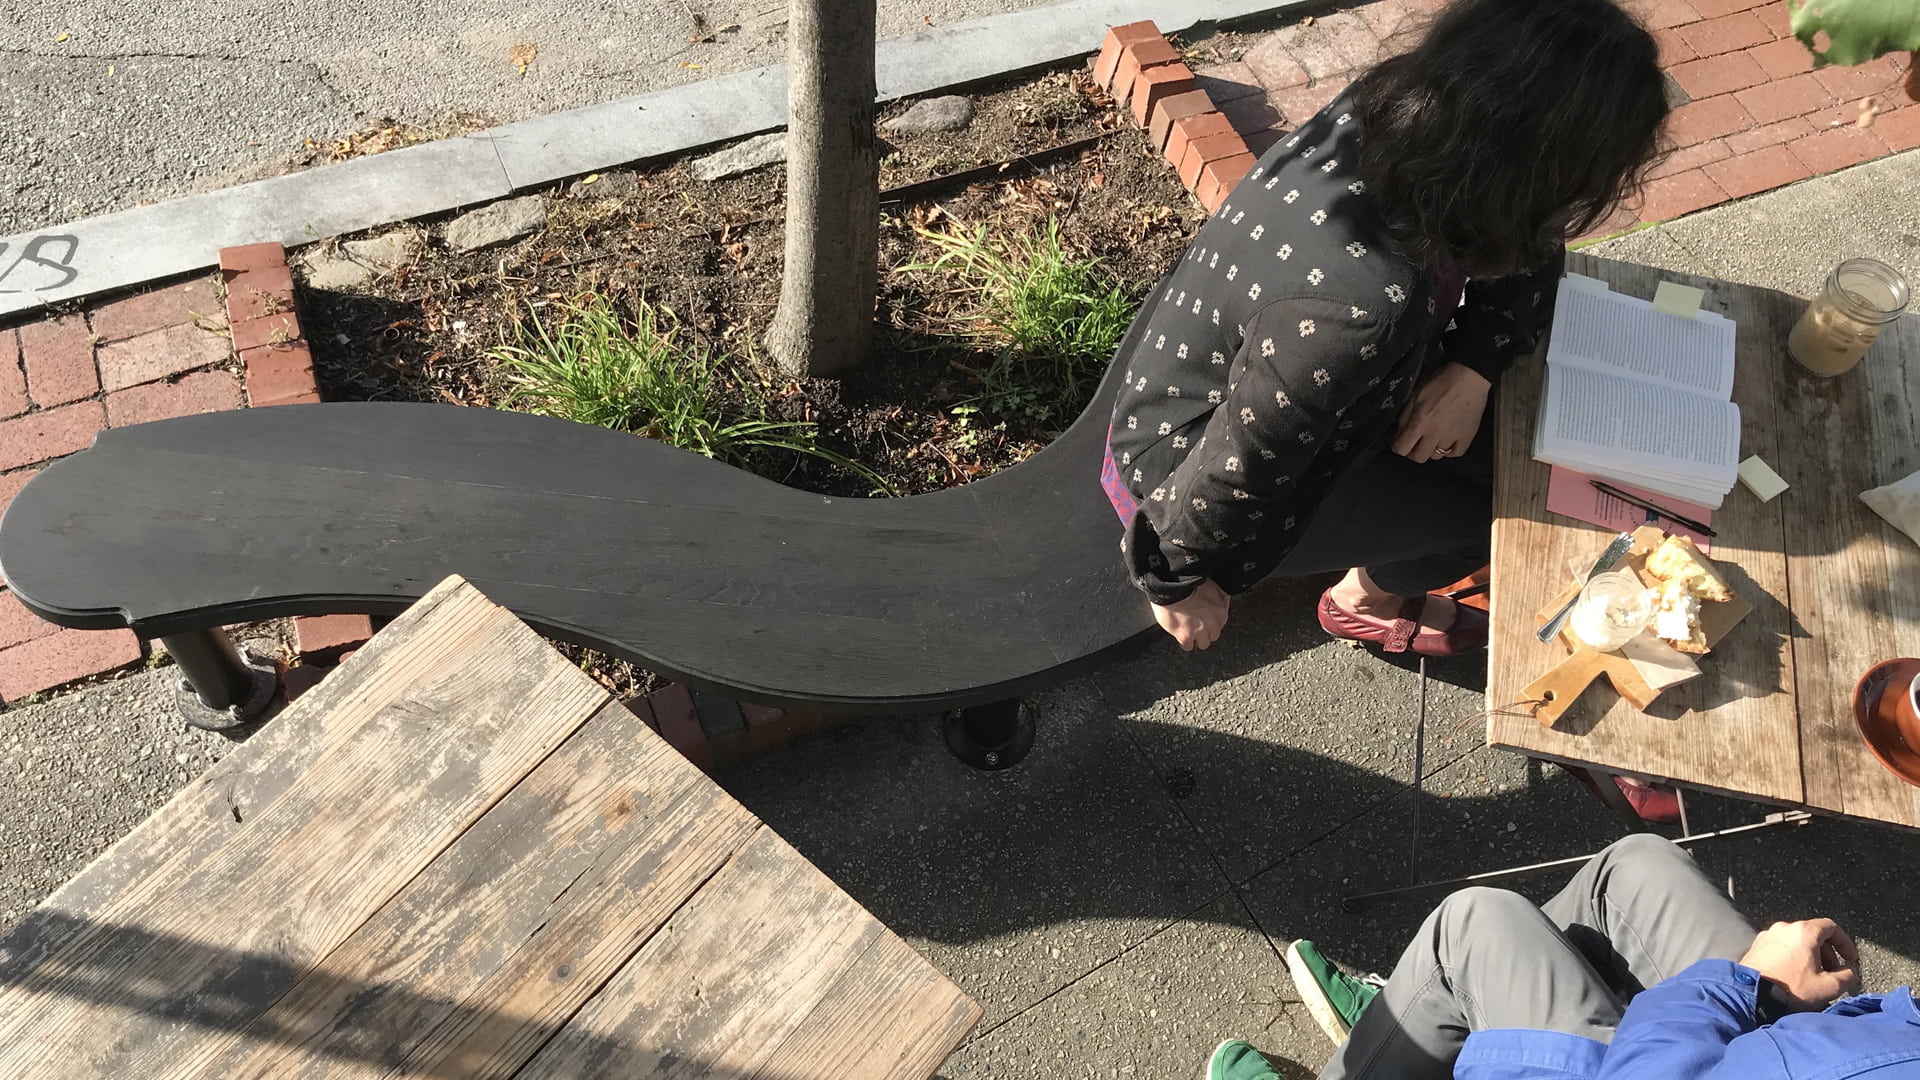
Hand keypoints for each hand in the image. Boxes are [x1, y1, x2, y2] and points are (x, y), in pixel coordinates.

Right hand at [1152, 580, 1230, 650]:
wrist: (1172, 587)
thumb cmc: (1190, 583)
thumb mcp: (1213, 585)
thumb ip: (1221, 596)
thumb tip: (1225, 600)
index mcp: (1221, 612)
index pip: (1221, 624)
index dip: (1212, 622)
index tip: (1206, 620)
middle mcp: (1212, 624)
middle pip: (1213, 636)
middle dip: (1206, 631)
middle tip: (1197, 625)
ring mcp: (1199, 632)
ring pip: (1203, 644)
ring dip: (1197, 638)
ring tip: (1189, 631)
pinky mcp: (1185, 637)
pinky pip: (1188, 646)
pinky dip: (1184, 641)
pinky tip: (1181, 634)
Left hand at [1393, 362, 1490, 462]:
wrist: (1469, 377)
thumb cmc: (1441, 381)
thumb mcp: (1415, 394)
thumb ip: (1404, 415)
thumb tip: (1398, 431)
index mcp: (1419, 423)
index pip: (1401, 449)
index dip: (1398, 447)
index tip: (1399, 442)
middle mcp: (1435, 434)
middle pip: (1419, 458)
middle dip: (1413, 452)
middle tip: (1415, 442)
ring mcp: (1452, 437)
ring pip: (1437, 456)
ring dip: (1432, 449)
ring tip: (1433, 438)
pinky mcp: (1467, 437)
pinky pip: (1456, 453)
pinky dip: (1450, 450)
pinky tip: (1448, 441)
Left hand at [1739, 919, 1861, 1010]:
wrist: (1752, 996)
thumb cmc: (1790, 989)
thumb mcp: (1829, 987)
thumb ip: (1847, 977)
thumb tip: (1848, 973)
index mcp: (1803, 932)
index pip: (1831, 927)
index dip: (1845, 943)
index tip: (1850, 958)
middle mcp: (1784, 928)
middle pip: (1813, 934)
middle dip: (1827, 953)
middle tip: (1832, 972)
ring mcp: (1767, 936)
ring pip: (1796, 941)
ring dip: (1810, 956)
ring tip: (1813, 977)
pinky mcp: (1755, 947)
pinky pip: (1780, 947)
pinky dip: (1792, 957)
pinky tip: (1793, 976)